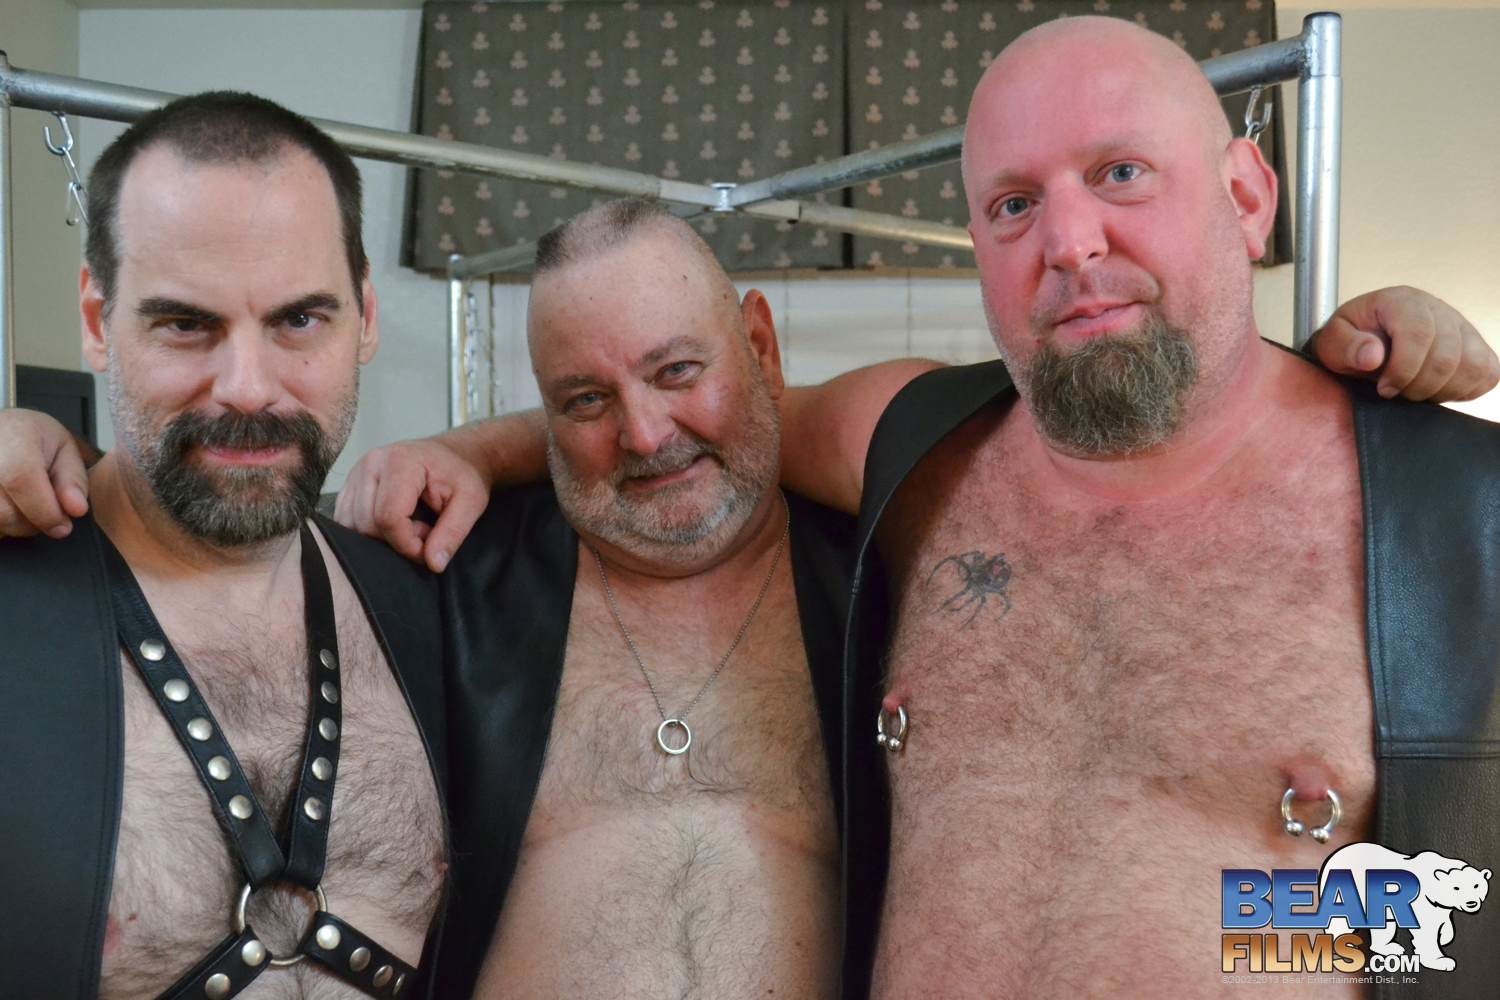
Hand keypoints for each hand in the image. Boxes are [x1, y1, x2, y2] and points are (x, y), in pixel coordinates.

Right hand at [0, 408, 90, 539]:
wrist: (3, 431)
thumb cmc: (35, 440)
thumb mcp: (65, 451)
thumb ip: (73, 481)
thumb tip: (76, 509)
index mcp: (14, 434)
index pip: (20, 478)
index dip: (44, 511)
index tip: (62, 526)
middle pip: (2, 509)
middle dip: (32, 524)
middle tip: (47, 514)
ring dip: (13, 526)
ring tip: (26, 507)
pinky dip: (0, 525)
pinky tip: (9, 507)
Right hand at [332, 437, 490, 572]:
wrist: (451, 454)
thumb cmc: (461, 474)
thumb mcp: (471, 501)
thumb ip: (453, 532)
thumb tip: (434, 563)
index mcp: (400, 461)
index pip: (388, 517)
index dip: (407, 544)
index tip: (428, 547)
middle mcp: (371, 463)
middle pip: (368, 524)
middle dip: (397, 540)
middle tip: (425, 532)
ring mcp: (356, 473)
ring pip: (353, 525)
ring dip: (381, 537)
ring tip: (410, 526)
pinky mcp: (349, 486)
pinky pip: (346, 520)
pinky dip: (368, 531)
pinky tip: (393, 523)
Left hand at [1309, 286, 1498, 401]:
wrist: (1365, 340)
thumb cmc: (1351, 340)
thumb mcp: (1333, 342)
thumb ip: (1346, 346)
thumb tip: (1372, 356)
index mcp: (1401, 302)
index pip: (1419, 334)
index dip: (1403, 369)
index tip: (1384, 388)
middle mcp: (1437, 309)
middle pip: (1447, 356)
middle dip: (1419, 386)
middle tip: (1397, 392)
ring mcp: (1461, 327)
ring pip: (1473, 365)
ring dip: (1443, 389)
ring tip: (1416, 391)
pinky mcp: (1476, 346)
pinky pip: (1487, 372)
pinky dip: (1465, 389)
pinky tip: (1437, 389)